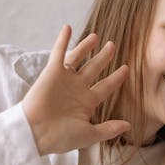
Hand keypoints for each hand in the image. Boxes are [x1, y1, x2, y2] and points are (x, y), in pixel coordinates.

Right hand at [22, 25, 131, 155]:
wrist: (36, 133)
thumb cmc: (61, 137)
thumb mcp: (89, 134)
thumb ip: (109, 129)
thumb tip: (129, 125)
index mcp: (87, 102)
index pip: (106, 86)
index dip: (116, 77)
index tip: (126, 68)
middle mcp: (77, 89)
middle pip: (94, 69)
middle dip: (104, 57)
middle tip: (112, 45)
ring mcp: (65, 80)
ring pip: (78, 59)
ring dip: (85, 46)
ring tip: (96, 36)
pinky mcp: (51, 73)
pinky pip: (58, 53)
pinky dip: (62, 40)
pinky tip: (68, 27)